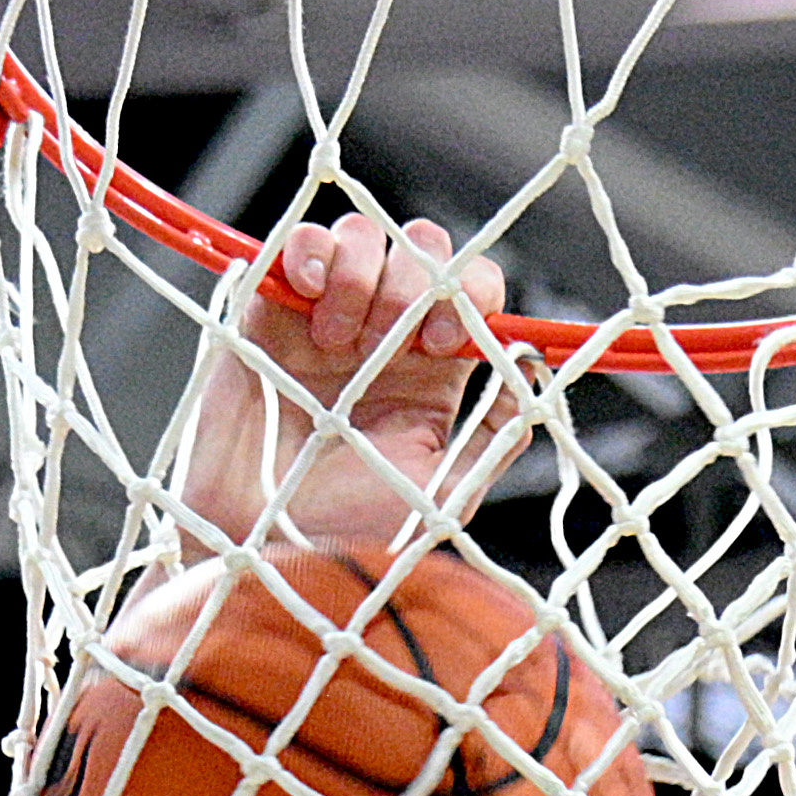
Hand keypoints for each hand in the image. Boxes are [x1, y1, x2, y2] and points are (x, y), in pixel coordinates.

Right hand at [174, 216, 514, 554]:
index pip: (469, 294)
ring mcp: (322, 322)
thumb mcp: (444, 497)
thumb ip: (495, 434)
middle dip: (414, 280)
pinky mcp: (267, 317)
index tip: (442, 345)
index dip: (467, 297)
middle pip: (419, 251)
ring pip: (361, 239)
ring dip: (362, 272)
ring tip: (339, 339)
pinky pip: (295, 250)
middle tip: (386, 341)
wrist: (262, 556)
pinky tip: (312, 294)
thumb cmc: (345, 539)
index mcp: (429, 376)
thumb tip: (532, 368)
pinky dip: (310, 252)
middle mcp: (380, 340)